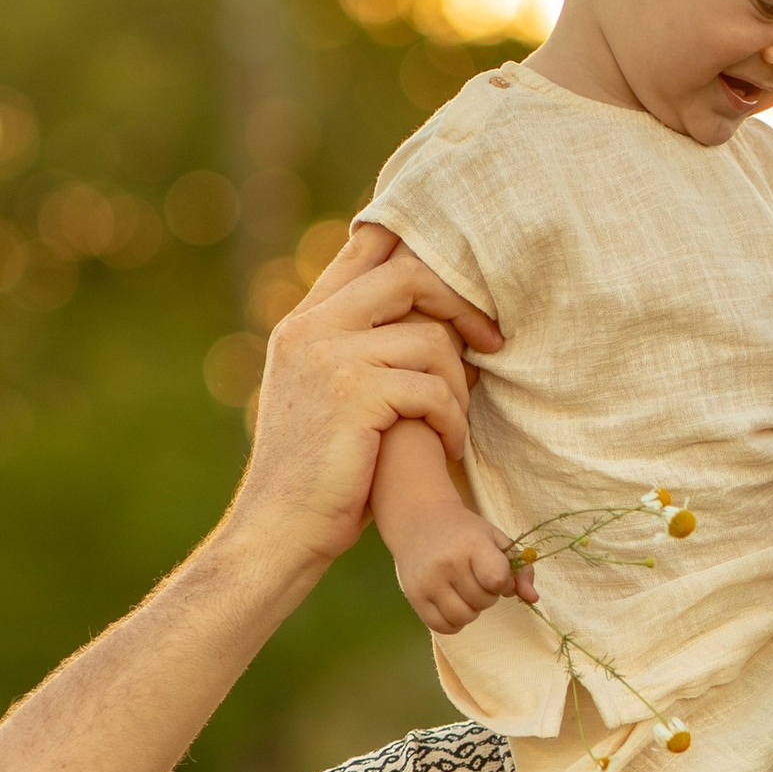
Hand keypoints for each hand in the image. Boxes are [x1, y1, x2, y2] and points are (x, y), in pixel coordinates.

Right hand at [230, 228, 504, 580]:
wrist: (280, 529)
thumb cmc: (324, 472)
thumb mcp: (333, 396)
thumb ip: (366, 350)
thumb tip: (443, 326)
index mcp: (305, 320)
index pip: (366, 245)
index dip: (420, 242)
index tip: (467, 277)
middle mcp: (312, 327)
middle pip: (408, 274)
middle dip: (462, 306)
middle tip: (492, 343)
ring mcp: (329, 356)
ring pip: (430, 339)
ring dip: (459, 385)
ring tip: (454, 423)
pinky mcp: (354, 394)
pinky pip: (432, 388)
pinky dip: (452, 420)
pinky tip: (448, 447)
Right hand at [395, 504, 533, 632]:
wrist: (420, 523)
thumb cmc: (465, 533)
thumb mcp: (497, 541)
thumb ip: (521, 569)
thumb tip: (532, 598)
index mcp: (471, 544)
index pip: (497, 580)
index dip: (502, 582)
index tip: (494, 572)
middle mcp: (447, 563)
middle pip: (483, 602)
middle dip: (486, 594)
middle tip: (475, 578)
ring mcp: (428, 581)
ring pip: (464, 617)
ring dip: (471, 610)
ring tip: (464, 591)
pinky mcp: (414, 596)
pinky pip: (443, 627)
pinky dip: (453, 621)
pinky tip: (452, 603)